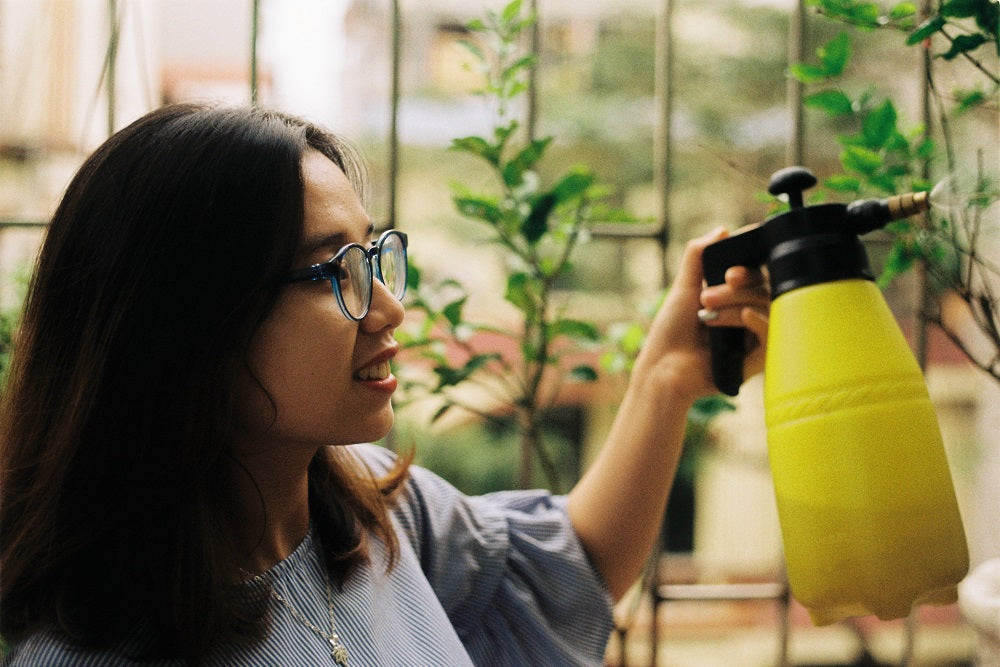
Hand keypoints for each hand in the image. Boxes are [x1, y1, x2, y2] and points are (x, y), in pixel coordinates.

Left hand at [634, 228, 769, 402]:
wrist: (665, 370)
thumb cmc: (671, 333)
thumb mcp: (684, 288)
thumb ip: (699, 256)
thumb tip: (722, 230)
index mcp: (733, 296)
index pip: (756, 271)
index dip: (749, 265)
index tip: (730, 269)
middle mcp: (747, 312)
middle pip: (764, 285)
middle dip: (737, 285)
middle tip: (708, 293)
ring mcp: (755, 334)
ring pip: (769, 304)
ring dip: (738, 301)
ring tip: (707, 310)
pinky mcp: (760, 357)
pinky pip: (774, 332)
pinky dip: (759, 319)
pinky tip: (744, 315)